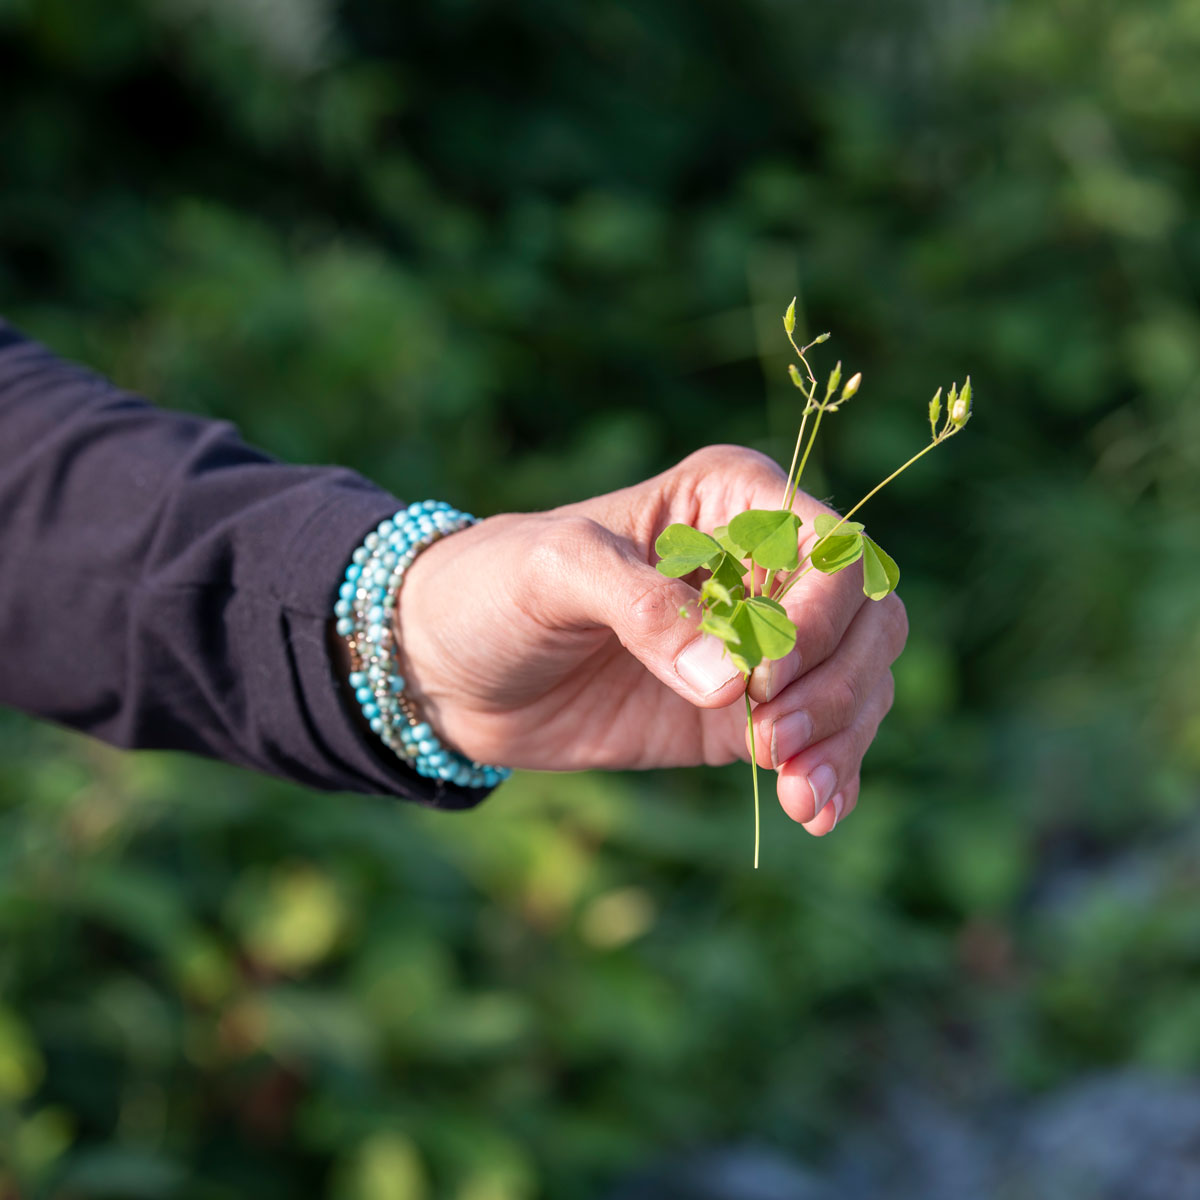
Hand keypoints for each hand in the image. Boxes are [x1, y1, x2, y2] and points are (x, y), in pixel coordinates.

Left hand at [396, 446, 906, 834]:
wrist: (453, 669)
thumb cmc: (495, 587)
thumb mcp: (555, 573)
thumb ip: (644, 611)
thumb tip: (734, 684)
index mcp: (733, 500)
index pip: (832, 548)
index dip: (822, 614)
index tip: (763, 676)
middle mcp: (763, 568)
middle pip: (867, 617)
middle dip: (837, 684)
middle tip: (769, 740)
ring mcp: (762, 646)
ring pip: (858, 682)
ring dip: (843, 739)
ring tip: (801, 796)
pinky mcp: (744, 714)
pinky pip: (820, 741)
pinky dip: (833, 775)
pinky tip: (817, 813)